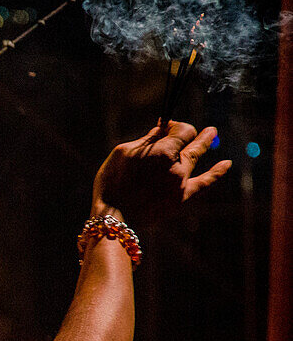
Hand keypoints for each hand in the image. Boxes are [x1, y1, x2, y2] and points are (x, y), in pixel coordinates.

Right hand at [91, 121, 230, 224]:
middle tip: (196, 124)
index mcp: (163, 152)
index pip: (182, 130)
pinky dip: (216, 173)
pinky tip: (226, 164)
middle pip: (193, 142)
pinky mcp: (181, 198)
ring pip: (196, 157)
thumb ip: (146, 140)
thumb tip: (161, 129)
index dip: (175, 124)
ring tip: (212, 132)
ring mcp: (181, 183)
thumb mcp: (123, 153)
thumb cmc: (112, 181)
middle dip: (193, 131)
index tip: (165, 125)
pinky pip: (204, 183)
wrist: (114, 216)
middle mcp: (177, 166)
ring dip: (203, 143)